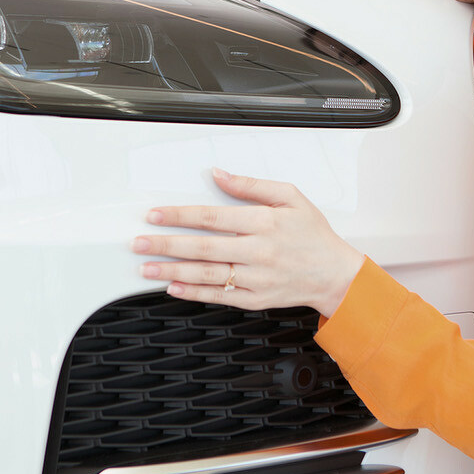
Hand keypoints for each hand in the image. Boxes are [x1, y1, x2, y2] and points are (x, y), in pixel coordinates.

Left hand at [133, 169, 365, 316]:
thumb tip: (220, 175)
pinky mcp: (255, 299)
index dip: (180, 216)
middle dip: (166, 244)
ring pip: (207, 274)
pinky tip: (173, 287)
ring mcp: (256, 278)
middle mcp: (259, 251)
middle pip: (203, 247)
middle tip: (139, 242)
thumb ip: (252, 185)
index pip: (212, 217)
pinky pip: (219, 296)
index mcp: (265, 222)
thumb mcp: (290, 197)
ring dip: (172, 270)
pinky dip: (194, 293)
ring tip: (146, 266)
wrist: (335, 274)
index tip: (155, 215)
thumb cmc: (313, 234)